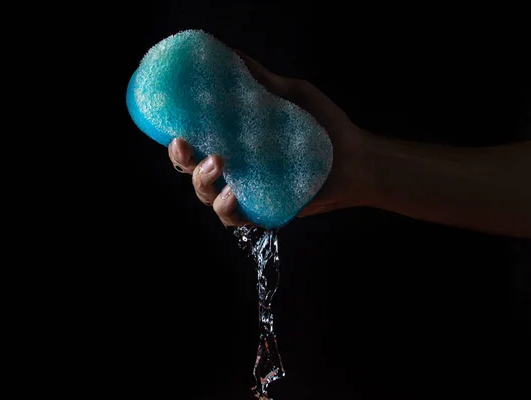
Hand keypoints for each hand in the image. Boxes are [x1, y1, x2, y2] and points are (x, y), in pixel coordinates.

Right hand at [168, 51, 371, 226]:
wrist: (356, 157)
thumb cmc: (325, 126)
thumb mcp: (292, 95)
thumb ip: (263, 81)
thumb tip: (233, 54)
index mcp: (236, 142)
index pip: (196, 143)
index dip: (178, 139)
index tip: (174, 126)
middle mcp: (236, 169)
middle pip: (192, 171)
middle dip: (181, 159)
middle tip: (185, 143)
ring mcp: (247, 192)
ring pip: (207, 196)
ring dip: (202, 181)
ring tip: (218, 162)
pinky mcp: (263, 211)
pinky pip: (235, 218)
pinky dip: (228, 209)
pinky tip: (233, 194)